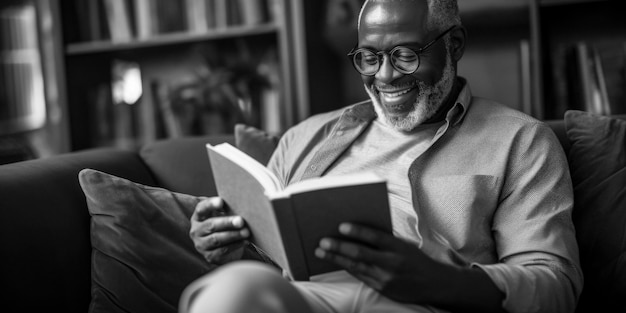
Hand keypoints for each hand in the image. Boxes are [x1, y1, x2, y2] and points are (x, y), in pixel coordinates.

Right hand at [190, 197, 249, 264]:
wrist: (227, 246)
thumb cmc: (226, 225)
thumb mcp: (224, 215)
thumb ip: (227, 209)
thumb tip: (240, 204)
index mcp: (198, 217)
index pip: (201, 208)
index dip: (210, 204)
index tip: (221, 201)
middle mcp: (196, 231)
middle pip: (211, 225)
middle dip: (227, 222)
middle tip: (241, 221)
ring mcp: (201, 245)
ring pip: (217, 239)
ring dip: (233, 235)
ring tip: (246, 232)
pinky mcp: (210, 256)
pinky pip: (223, 250)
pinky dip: (235, 245)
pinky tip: (245, 241)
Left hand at [315, 223, 449, 303]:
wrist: (434, 284)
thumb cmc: (415, 259)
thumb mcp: (404, 245)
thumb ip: (384, 239)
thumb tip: (357, 230)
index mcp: (399, 247)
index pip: (375, 237)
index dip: (357, 231)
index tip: (341, 226)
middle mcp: (392, 263)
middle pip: (361, 253)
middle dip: (339, 247)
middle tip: (322, 241)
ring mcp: (386, 278)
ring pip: (356, 266)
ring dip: (336, 259)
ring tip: (320, 252)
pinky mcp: (382, 289)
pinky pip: (360, 276)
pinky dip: (346, 268)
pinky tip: (335, 262)